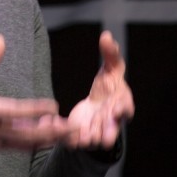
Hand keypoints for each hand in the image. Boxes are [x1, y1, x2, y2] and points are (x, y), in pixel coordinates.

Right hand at [0, 34, 73, 156]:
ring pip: (26, 145)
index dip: (36, 110)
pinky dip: (35, 143)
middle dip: (52, 132)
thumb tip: (1, 39)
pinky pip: (18, 148)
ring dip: (47, 139)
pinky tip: (50, 136)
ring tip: (67, 132)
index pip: (16, 112)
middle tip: (73, 127)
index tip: (54, 105)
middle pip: (27, 135)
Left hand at [66, 30, 134, 148]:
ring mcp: (95, 131)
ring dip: (81, 137)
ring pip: (90, 140)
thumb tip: (106, 36)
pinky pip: (72, 140)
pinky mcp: (79, 135)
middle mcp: (110, 122)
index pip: (126, 110)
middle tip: (94, 134)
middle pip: (110, 133)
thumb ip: (110, 53)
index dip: (122, 111)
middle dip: (103, 134)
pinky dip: (62, 135)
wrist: (100, 105)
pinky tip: (50, 125)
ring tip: (71, 130)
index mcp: (122, 104)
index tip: (116, 111)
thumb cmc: (110, 84)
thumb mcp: (112, 67)